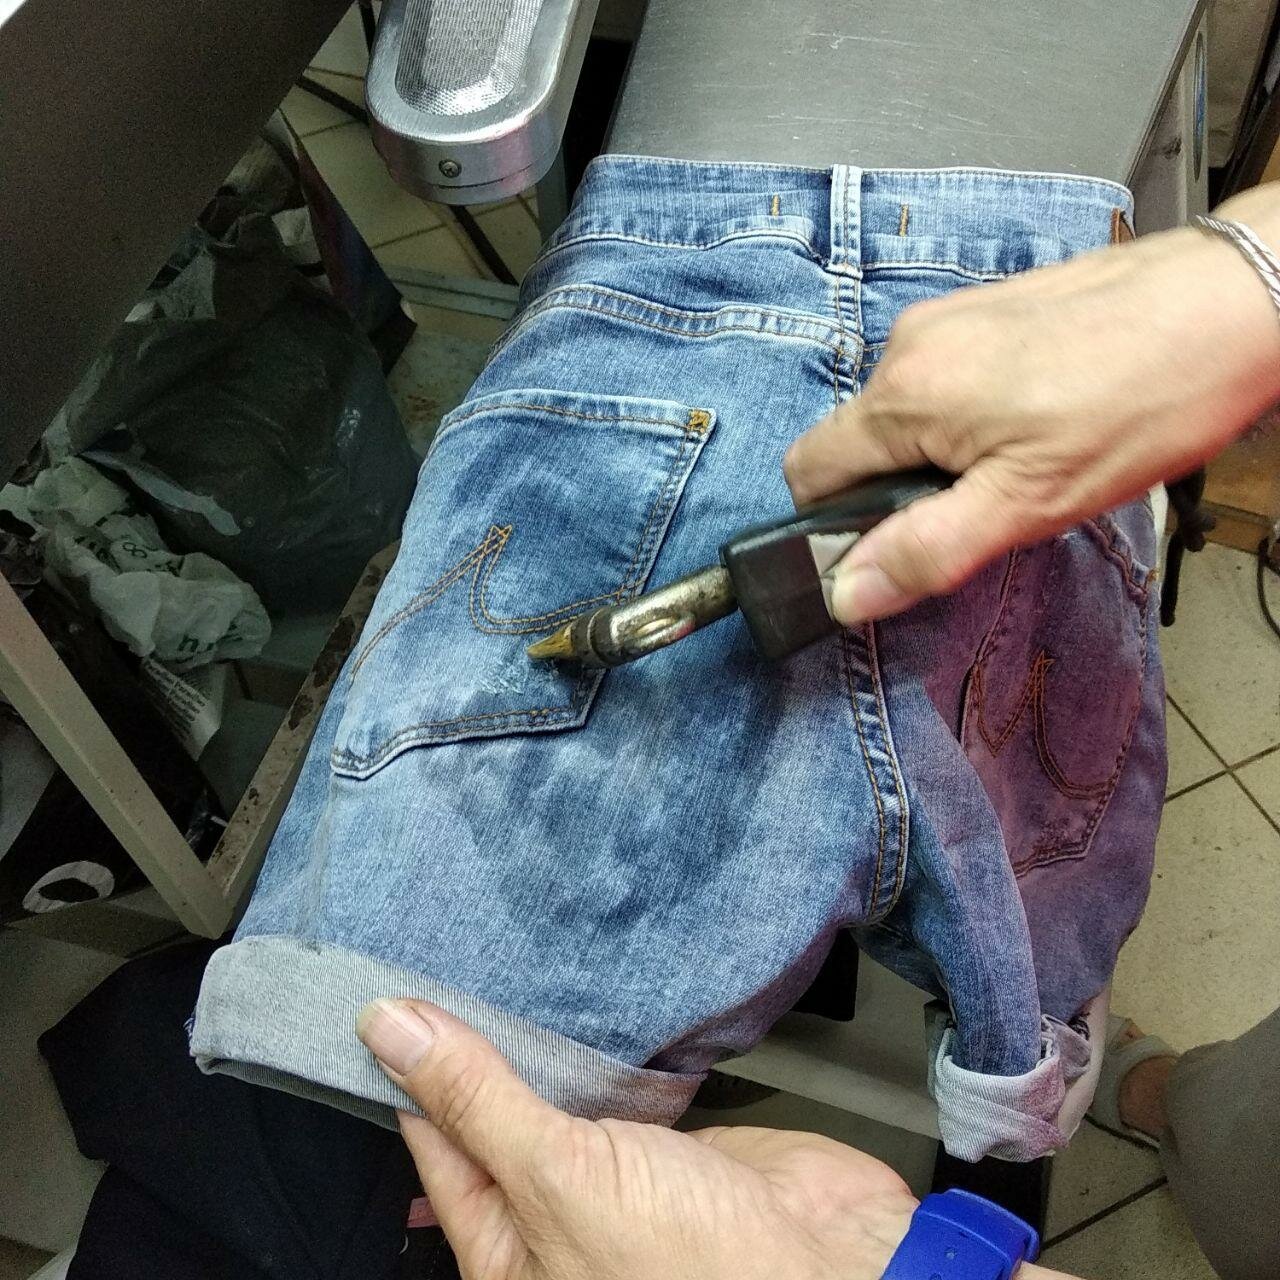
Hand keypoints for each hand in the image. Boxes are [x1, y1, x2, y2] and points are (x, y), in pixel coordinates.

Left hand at [356, 998, 916, 1279]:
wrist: (831, 1261)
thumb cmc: (695, 1267)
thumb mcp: (560, 1179)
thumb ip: (479, 1102)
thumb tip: (390, 1031)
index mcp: (508, 1254)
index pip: (436, 1147)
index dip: (411, 1074)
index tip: (391, 1000)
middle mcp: (553, 1216)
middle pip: (492, 1120)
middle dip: (473, 1051)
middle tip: (446, 963)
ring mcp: (612, 1173)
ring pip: (551, 1095)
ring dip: (533, 1042)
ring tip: (502, 967)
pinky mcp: (665, 1137)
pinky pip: (611, 1082)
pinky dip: (593, 1043)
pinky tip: (578, 998)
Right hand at [784, 185, 1279, 623]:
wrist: (1234, 301)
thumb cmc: (1141, 402)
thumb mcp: (1029, 502)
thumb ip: (926, 549)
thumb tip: (845, 592)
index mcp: (903, 394)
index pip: (806, 472)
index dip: (833, 523)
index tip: (894, 545)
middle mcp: (910, 343)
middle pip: (857, 443)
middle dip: (899, 488)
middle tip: (985, 507)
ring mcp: (949, 316)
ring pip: (903, 412)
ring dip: (939, 452)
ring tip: (1024, 460)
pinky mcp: (987, 305)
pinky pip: (943, 378)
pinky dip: (967, 414)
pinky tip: (1038, 420)